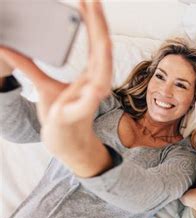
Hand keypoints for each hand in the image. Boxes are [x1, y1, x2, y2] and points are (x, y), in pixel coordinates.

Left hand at [0, 1, 111, 168]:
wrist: (64, 144)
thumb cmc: (60, 114)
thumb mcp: (42, 85)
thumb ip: (29, 65)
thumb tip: (8, 46)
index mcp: (90, 75)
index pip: (95, 44)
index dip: (92, 21)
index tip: (87, 1)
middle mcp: (95, 85)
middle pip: (102, 52)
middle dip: (99, 26)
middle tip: (94, 1)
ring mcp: (88, 99)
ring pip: (101, 76)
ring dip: (104, 56)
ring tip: (103, 35)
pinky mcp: (77, 114)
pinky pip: (87, 104)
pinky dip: (92, 96)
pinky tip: (95, 87)